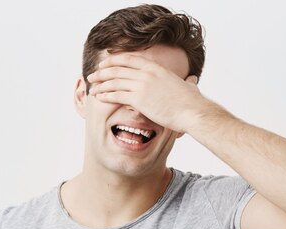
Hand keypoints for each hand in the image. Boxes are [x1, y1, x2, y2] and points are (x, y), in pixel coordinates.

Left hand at [87, 52, 207, 133]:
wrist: (192, 111)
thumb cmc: (193, 103)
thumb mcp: (189, 86)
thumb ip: (187, 82)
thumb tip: (192, 80)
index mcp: (157, 68)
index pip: (130, 59)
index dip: (115, 59)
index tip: (105, 63)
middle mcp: (147, 73)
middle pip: (118, 68)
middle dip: (103, 71)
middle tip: (93, 75)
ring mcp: (142, 85)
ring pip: (114, 81)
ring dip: (101, 84)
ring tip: (92, 87)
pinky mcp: (139, 99)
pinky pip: (117, 95)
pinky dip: (105, 95)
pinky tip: (99, 97)